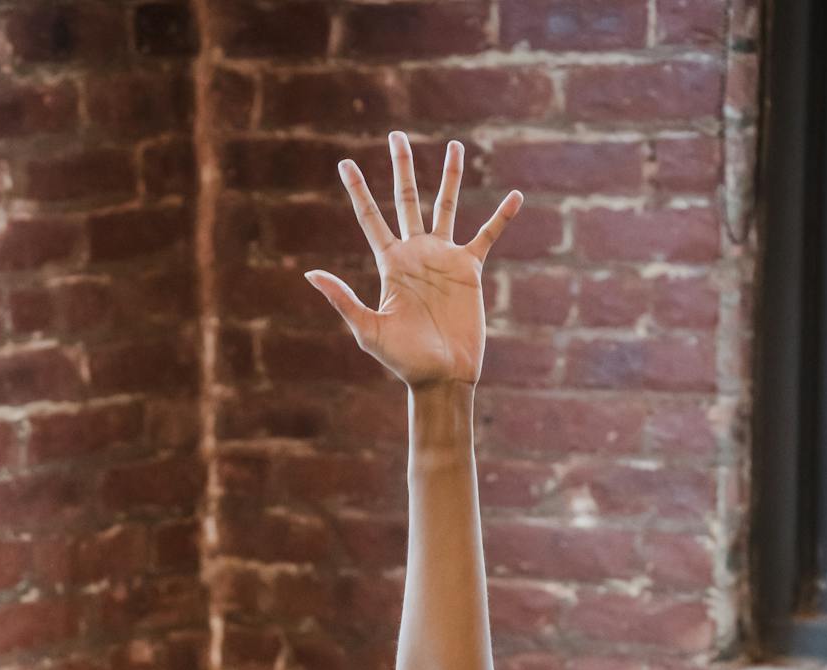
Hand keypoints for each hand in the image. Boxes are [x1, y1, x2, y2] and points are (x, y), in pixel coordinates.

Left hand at [305, 131, 520, 389]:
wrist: (440, 376)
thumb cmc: (403, 360)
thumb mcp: (368, 329)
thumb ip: (343, 298)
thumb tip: (311, 273)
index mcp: (390, 264)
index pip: (371, 218)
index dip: (358, 190)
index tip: (345, 163)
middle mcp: (416, 254)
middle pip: (407, 200)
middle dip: (401, 167)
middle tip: (395, 136)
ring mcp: (443, 259)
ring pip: (447, 206)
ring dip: (450, 177)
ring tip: (455, 146)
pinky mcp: (470, 270)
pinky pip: (487, 236)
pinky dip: (500, 217)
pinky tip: (515, 197)